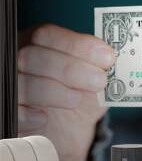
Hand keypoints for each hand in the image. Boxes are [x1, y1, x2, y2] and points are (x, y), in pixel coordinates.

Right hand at [18, 24, 114, 160]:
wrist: (67, 125)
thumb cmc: (80, 92)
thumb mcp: (93, 77)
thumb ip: (99, 67)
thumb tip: (112, 61)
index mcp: (39, 43)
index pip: (49, 35)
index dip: (79, 45)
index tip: (107, 57)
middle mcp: (18, 59)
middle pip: (33, 56)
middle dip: (69, 68)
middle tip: (99, 80)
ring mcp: (11, 83)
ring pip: (22, 83)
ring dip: (54, 92)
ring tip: (76, 100)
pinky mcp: (9, 110)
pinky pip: (13, 111)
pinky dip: (29, 115)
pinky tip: (44, 117)